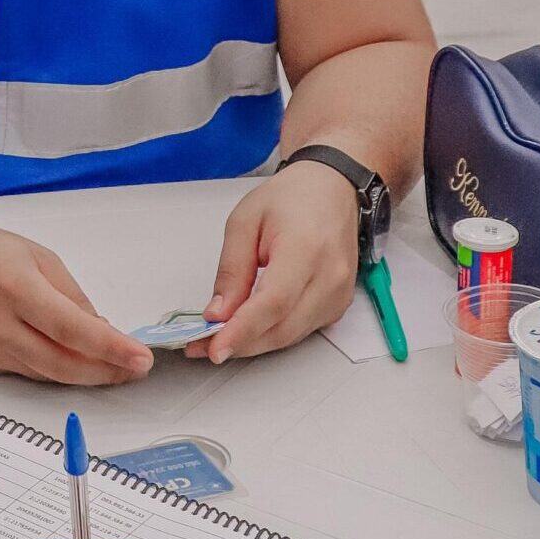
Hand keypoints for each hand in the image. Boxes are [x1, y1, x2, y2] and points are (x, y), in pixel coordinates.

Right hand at [0, 213, 153, 384]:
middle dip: (106, 371)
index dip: (111, 348)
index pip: (72, 328)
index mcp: (14, 285)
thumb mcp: (33, 255)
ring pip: (47, 374)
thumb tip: (102, 331)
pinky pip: (27, 371)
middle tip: (133, 370)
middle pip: (63, 362)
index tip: (140, 358)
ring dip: (85, 374)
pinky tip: (72, 360)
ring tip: (112, 368)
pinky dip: (54, 369)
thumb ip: (70, 295)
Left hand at [193, 162, 359, 362]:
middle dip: (239, 343)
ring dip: (252, 343)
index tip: (214, 347)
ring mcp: (339, 294)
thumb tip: (217, 313)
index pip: (273, 302)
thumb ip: (231, 270)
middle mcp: (330, 276)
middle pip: (282, 327)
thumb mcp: (244, 222)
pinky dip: (270, 334)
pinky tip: (246, 328)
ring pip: (290, 335)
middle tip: (200, 346)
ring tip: (216, 338)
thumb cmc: (291, 198)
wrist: (331, 190)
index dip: (242, 330)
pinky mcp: (337, 305)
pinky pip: (300, 330)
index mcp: (306, 249)